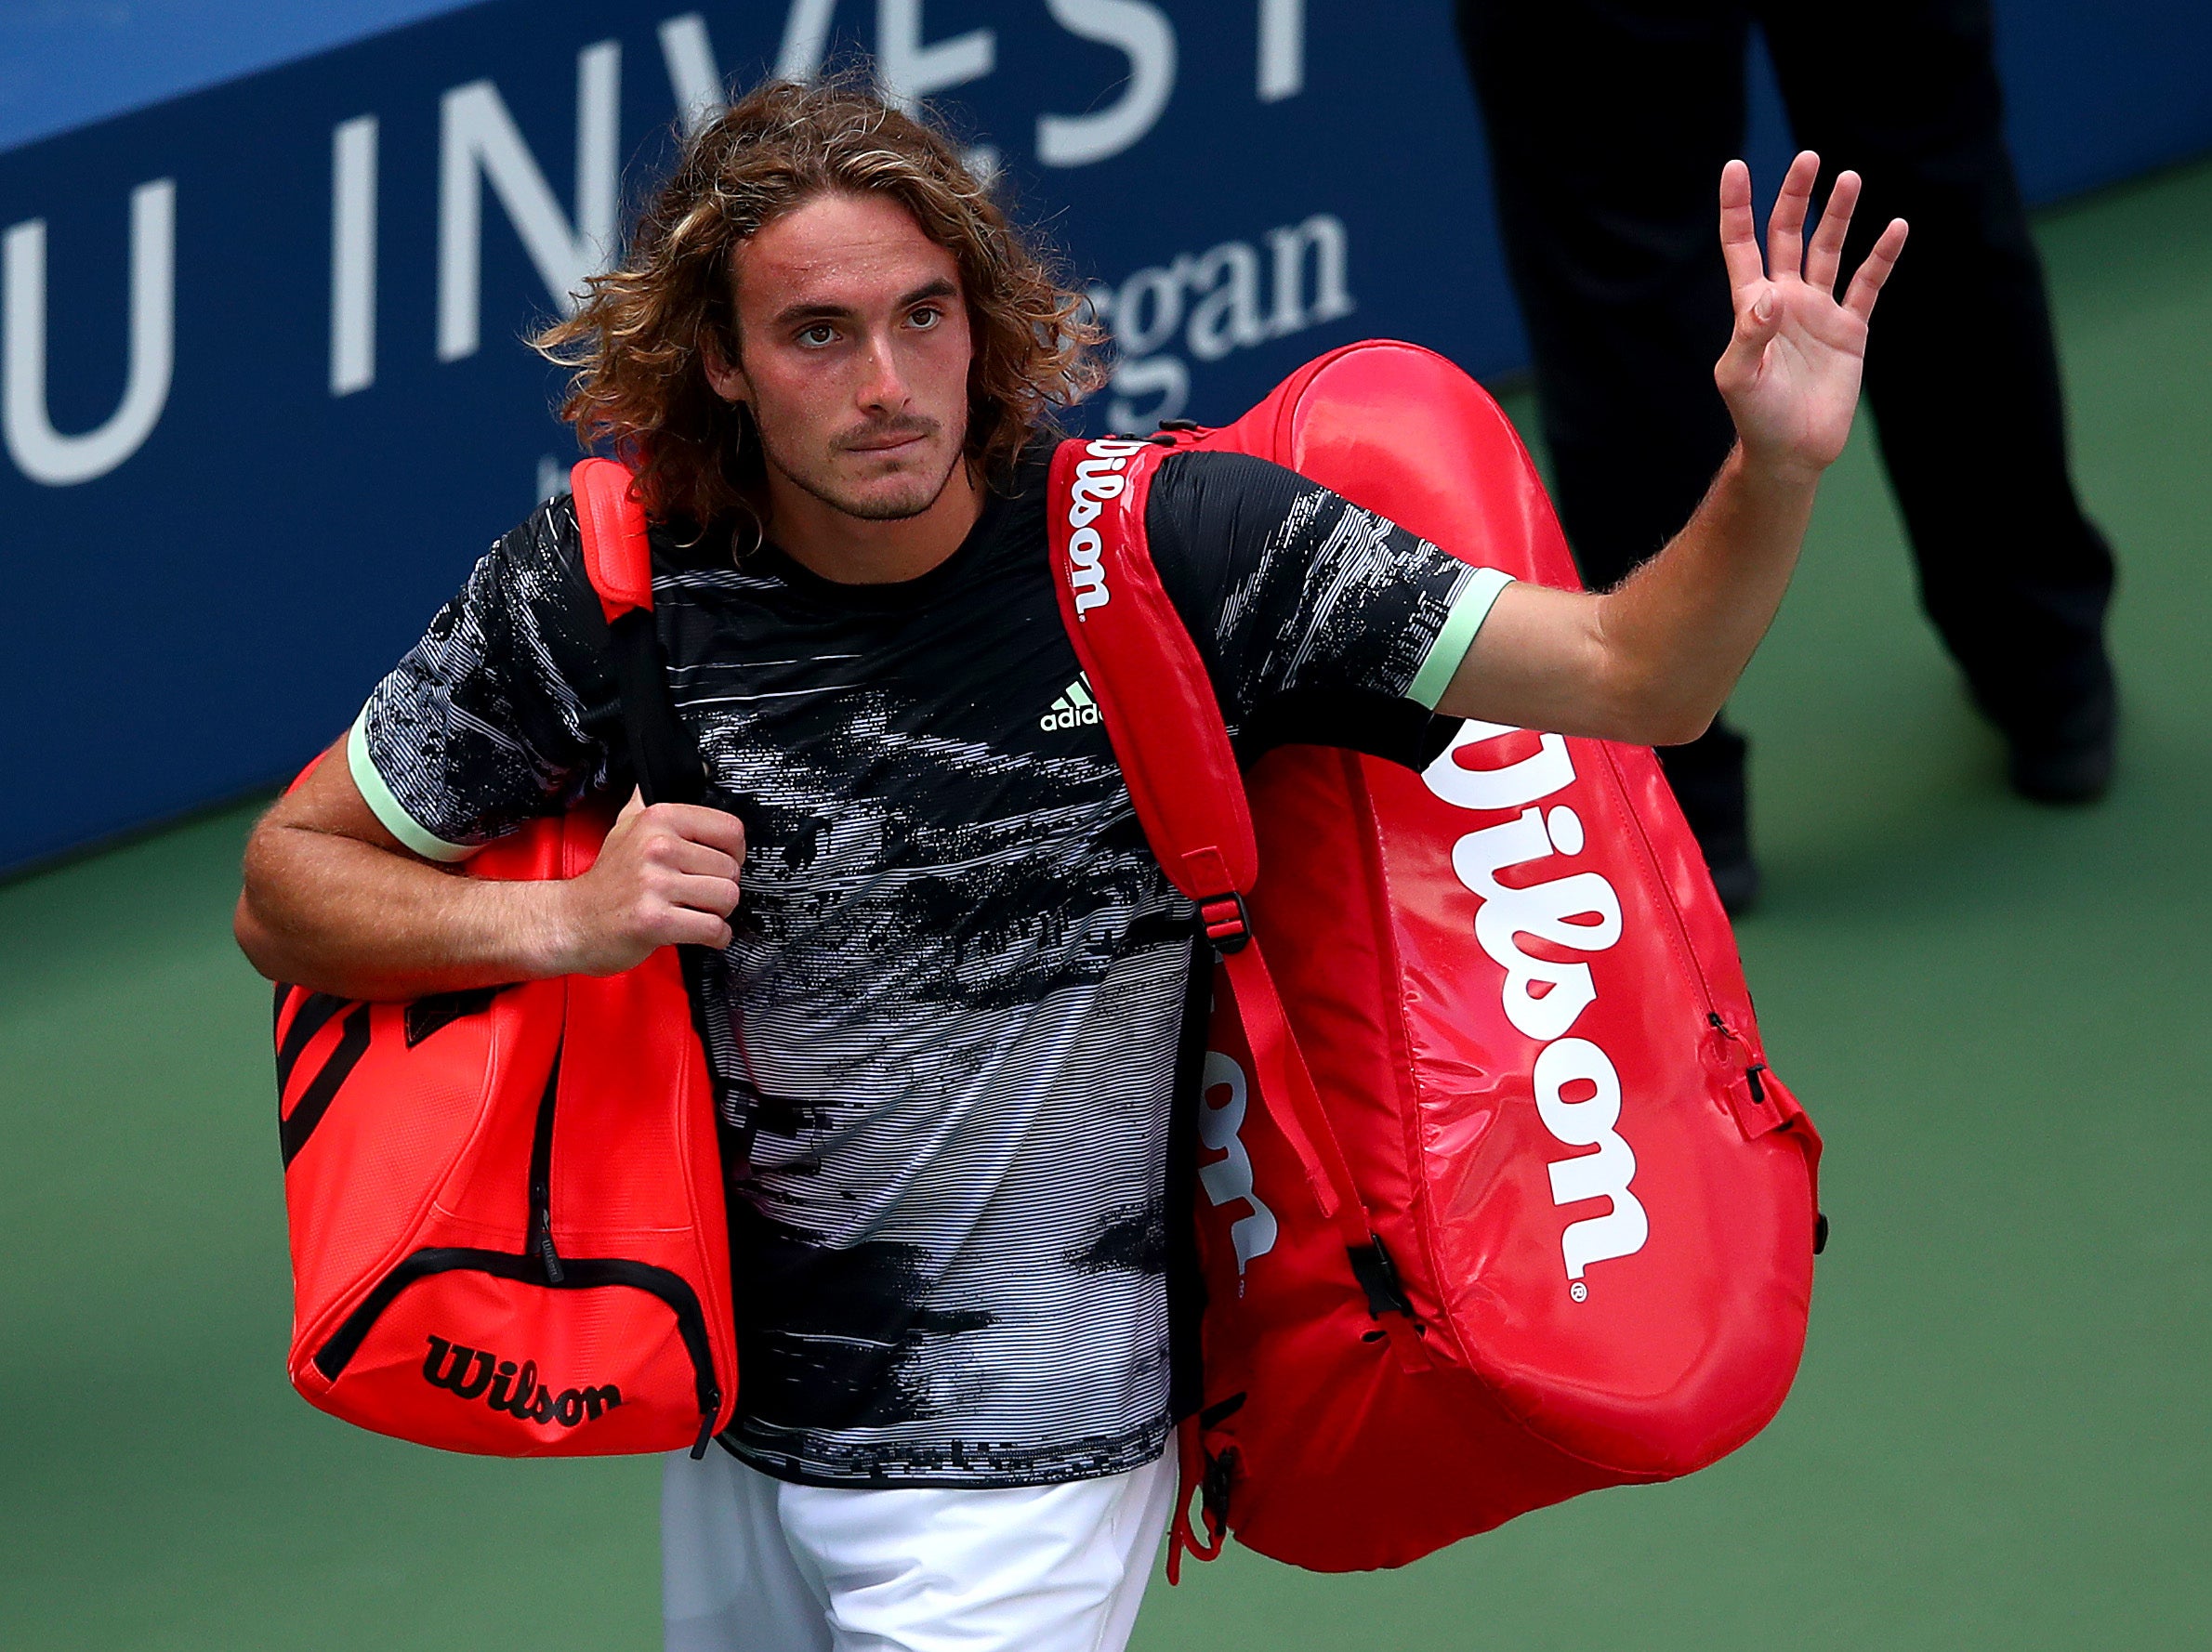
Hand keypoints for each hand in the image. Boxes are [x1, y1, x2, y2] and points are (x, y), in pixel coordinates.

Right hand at [546, 789, 744, 974]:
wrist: (574, 920)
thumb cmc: (608, 877)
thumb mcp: (626, 823)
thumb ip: (654, 796)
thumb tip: (700, 768)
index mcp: (658, 818)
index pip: (730, 830)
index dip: (735, 852)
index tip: (721, 862)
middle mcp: (657, 847)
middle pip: (731, 869)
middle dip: (723, 887)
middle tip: (701, 893)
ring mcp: (655, 884)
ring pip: (727, 897)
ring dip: (720, 912)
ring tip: (698, 911)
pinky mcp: (656, 921)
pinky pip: (713, 929)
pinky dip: (715, 936)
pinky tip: (699, 932)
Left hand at [1714, 151, 1908, 481]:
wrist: (1792, 450)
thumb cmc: (1756, 417)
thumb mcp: (1740, 378)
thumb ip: (1749, 336)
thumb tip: (1767, 294)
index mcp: (1752, 305)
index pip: (1741, 244)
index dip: (1737, 207)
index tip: (1735, 167)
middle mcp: (1786, 299)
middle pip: (1788, 234)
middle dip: (1796, 196)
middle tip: (1810, 159)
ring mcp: (1819, 311)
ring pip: (1830, 250)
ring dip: (1838, 215)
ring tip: (1849, 178)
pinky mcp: (1850, 329)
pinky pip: (1868, 284)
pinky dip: (1881, 256)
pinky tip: (1896, 227)